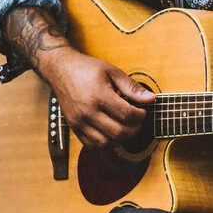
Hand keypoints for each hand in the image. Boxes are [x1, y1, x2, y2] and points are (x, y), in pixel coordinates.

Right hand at [40, 47, 157, 146]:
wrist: (60, 70)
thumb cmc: (86, 68)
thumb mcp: (112, 71)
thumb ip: (131, 87)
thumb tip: (151, 99)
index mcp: (98, 95)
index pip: (127, 115)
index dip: (140, 116)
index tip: (142, 111)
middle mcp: (87, 111)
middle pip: (118, 132)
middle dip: (134, 129)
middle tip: (137, 121)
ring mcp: (79, 121)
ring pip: (105, 143)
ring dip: (120, 139)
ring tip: (125, 127)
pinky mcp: (73, 127)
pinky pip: (92, 145)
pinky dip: (105, 143)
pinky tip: (111, 133)